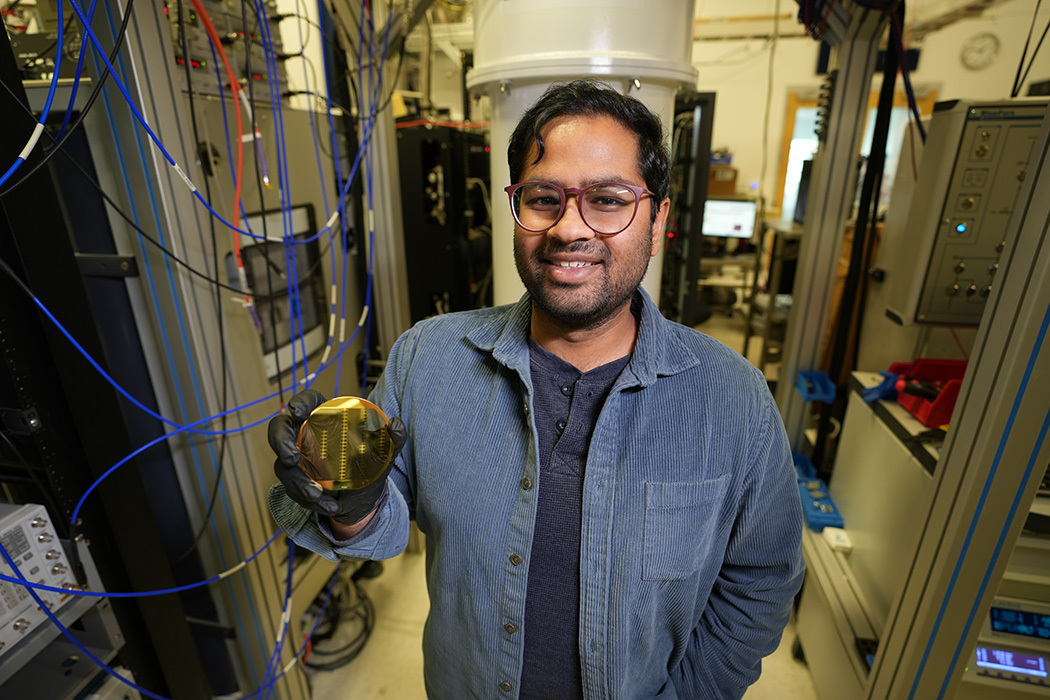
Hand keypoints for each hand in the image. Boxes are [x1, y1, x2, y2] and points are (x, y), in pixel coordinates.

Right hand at [268, 390, 406, 524]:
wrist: (364, 495)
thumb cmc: (370, 461)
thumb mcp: (385, 451)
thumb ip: (394, 437)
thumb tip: (395, 425)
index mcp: (325, 416)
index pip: (307, 401)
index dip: (299, 402)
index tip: (298, 412)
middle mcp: (304, 433)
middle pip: (279, 429)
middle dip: (280, 442)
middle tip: (292, 458)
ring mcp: (296, 458)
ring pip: (283, 467)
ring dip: (298, 483)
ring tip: (318, 495)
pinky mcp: (295, 480)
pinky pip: (293, 490)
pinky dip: (309, 501)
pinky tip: (329, 506)